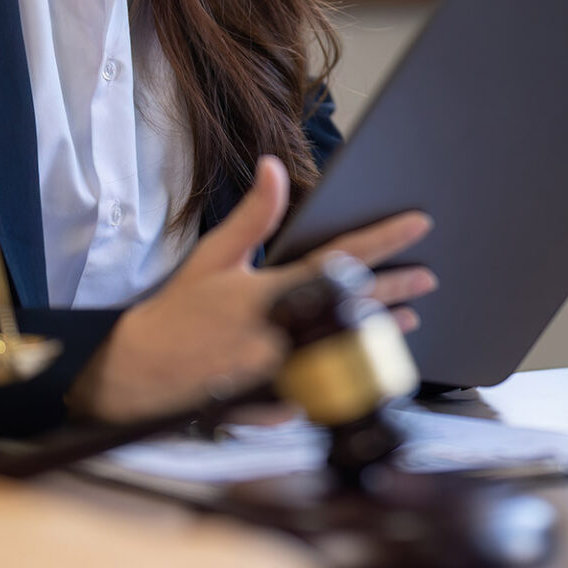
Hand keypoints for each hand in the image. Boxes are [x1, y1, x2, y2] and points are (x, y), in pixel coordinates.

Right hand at [67, 156, 436, 422]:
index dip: (384, 240)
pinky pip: (325, 388)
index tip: (417, 224)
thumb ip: (253, 216)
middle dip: (395, 289)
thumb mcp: (214, 257)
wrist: (140, 373)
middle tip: (426, 277)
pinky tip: (365, 362)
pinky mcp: (280, 400)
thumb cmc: (179, 311)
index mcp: (272, 293)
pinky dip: (345, 372)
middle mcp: (285, 333)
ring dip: (379, 333)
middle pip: (356, 307)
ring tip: (407, 318)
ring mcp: (286, 371)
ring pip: (349, 350)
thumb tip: (274, 167)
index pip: (341, 260)